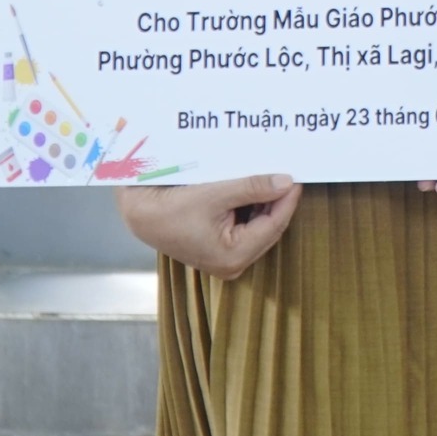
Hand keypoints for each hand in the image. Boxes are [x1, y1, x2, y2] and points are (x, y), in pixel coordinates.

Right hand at [116, 174, 303, 277]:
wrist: (139, 214)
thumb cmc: (171, 207)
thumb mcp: (216, 193)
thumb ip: (253, 187)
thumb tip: (286, 181)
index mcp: (234, 257)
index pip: (275, 224)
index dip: (288, 198)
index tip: (297, 175)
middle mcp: (233, 264)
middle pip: (269, 227)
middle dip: (278, 200)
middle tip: (287, 172)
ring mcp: (226, 258)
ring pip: (259, 226)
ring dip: (265, 202)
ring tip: (272, 175)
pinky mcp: (219, 248)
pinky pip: (246, 226)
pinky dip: (251, 207)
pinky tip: (254, 187)